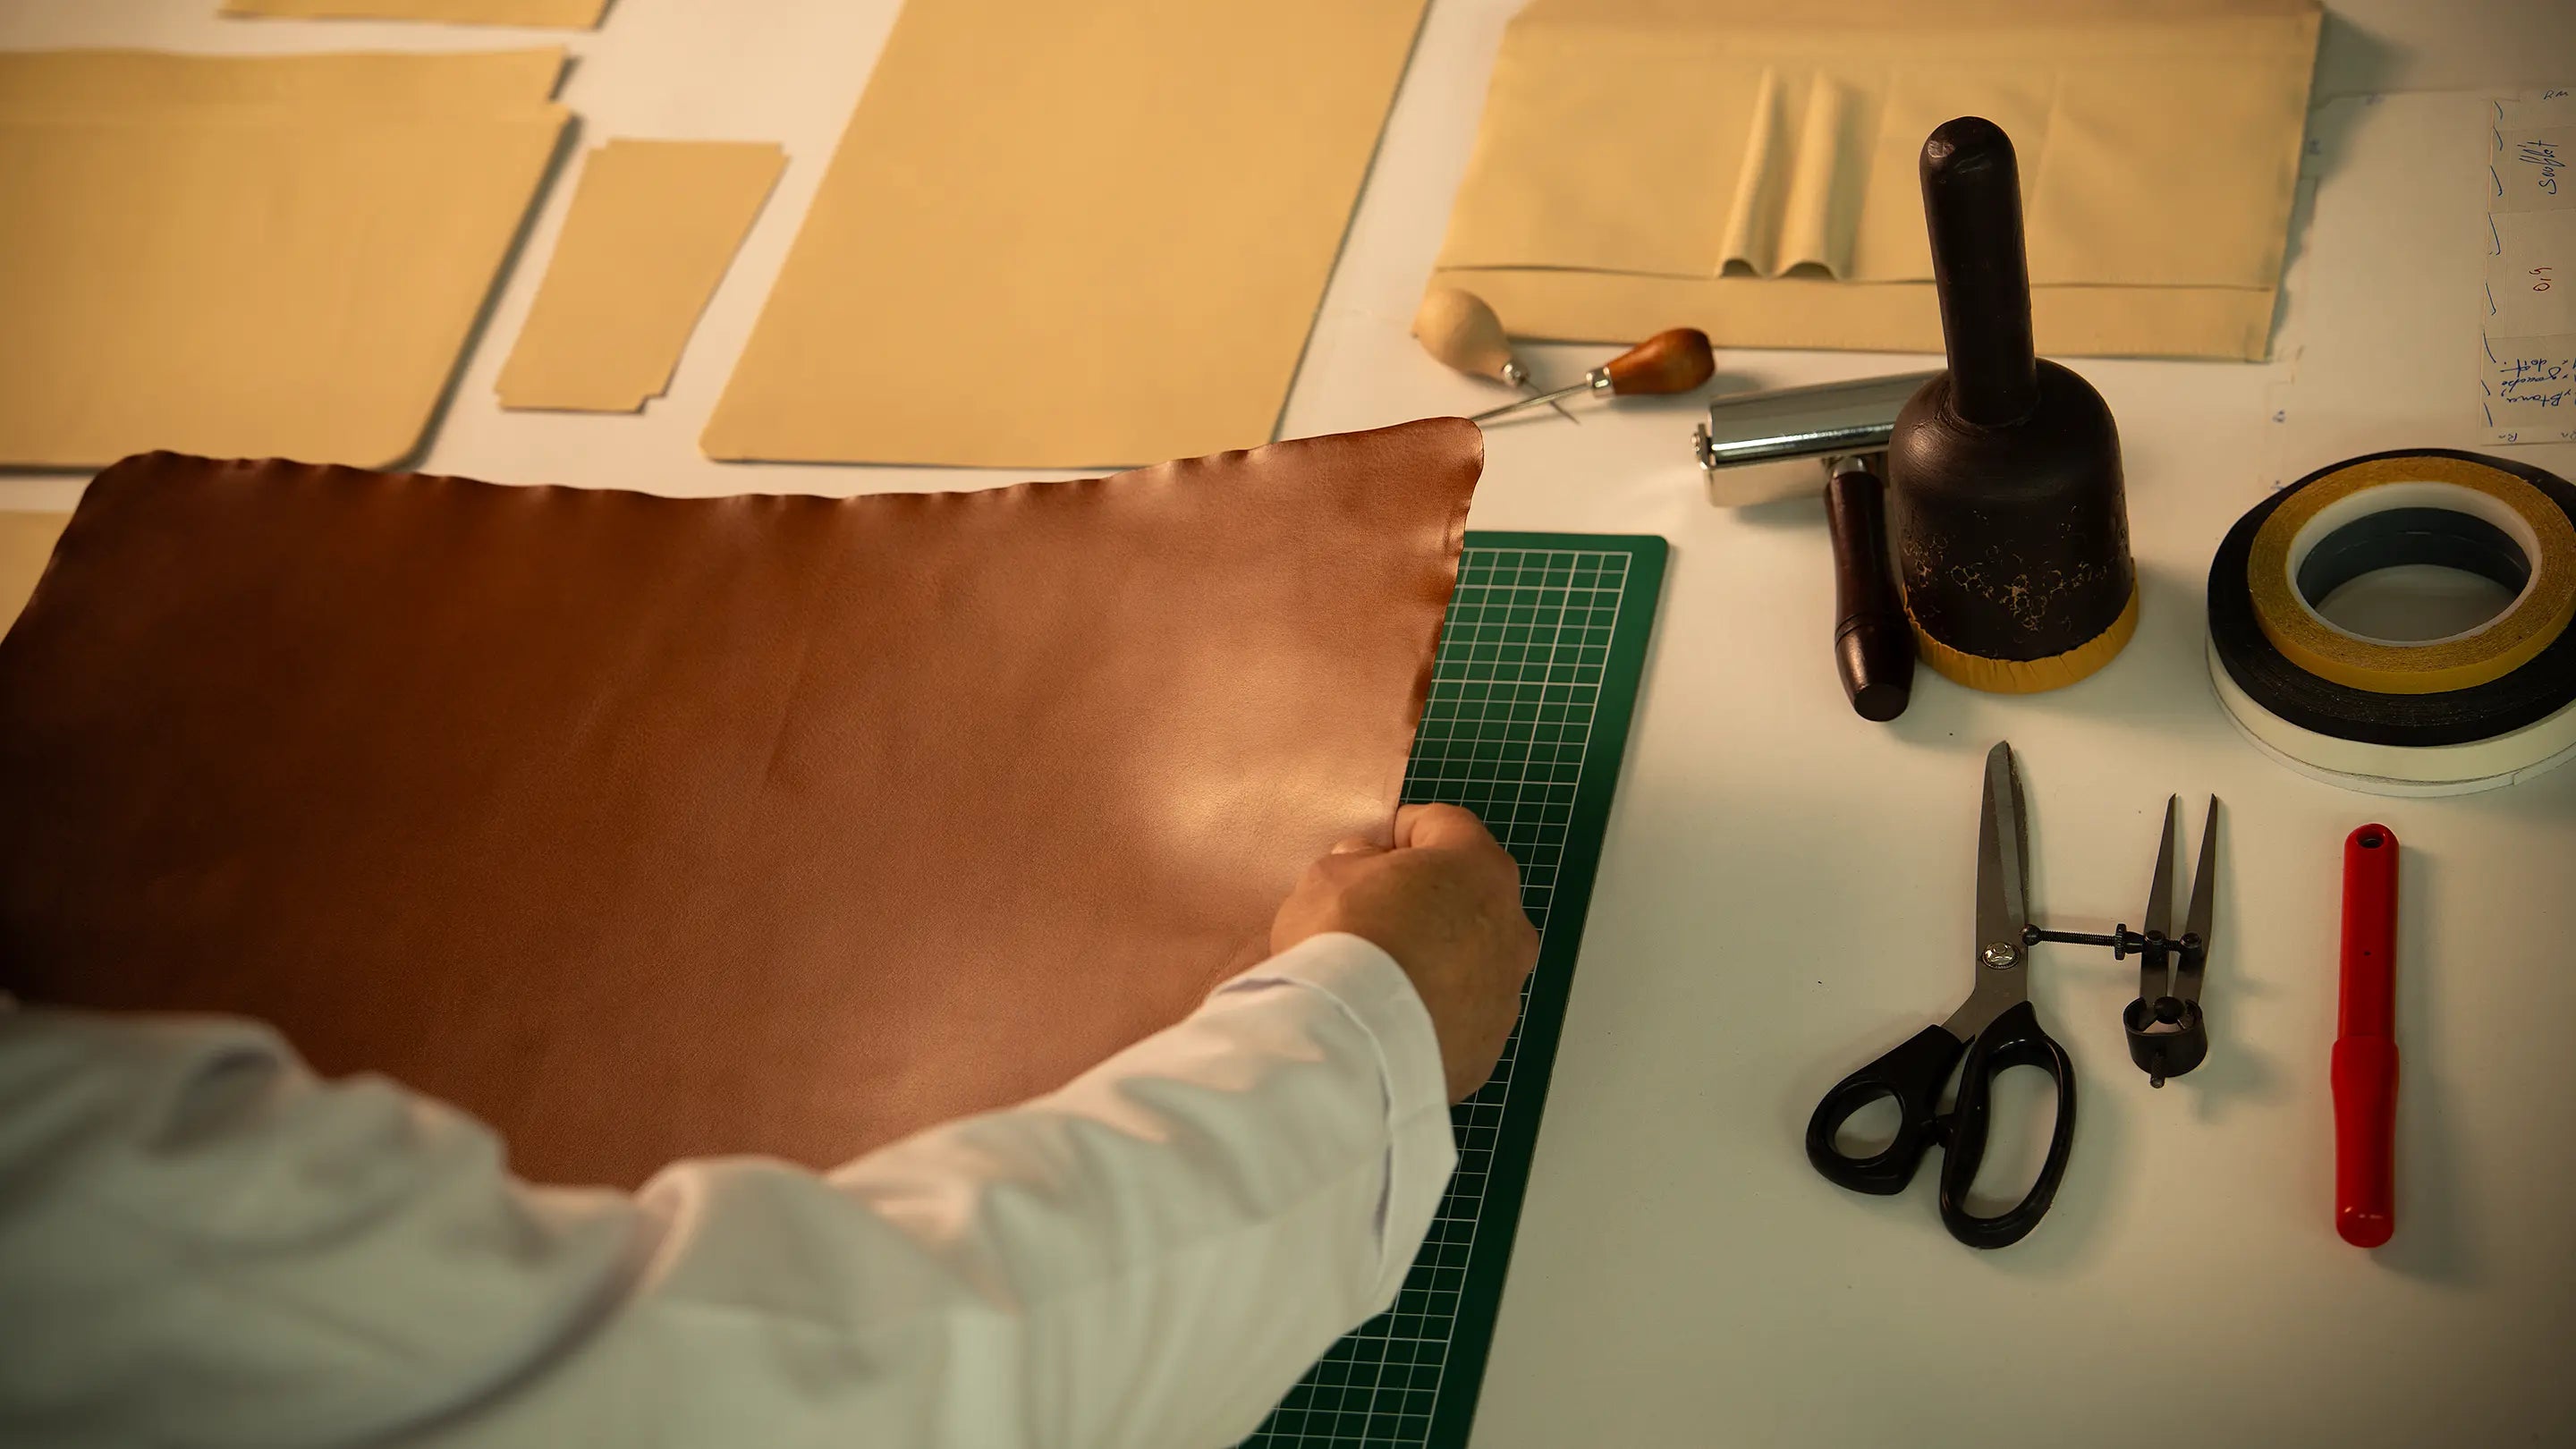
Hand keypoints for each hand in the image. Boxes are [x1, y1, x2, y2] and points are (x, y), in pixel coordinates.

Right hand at [1271, 804, 1539, 1102]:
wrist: (1352, 1041)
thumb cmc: (1344, 941)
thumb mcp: (1328, 876)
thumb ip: (1357, 863)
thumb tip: (1369, 869)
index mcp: (1478, 867)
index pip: (1447, 826)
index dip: (1405, 831)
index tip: (1376, 847)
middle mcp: (1510, 925)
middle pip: (1469, 896)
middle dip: (1428, 898)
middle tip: (1378, 911)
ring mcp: (1507, 990)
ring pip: (1472, 960)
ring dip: (1437, 958)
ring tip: (1383, 976)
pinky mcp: (1490, 1044)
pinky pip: (1462, 1014)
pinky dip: (1435, 1010)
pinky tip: (1391, 1020)